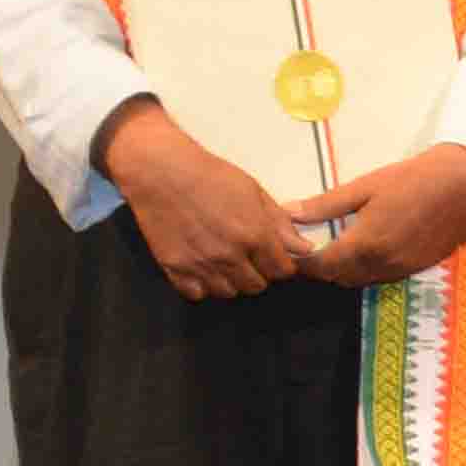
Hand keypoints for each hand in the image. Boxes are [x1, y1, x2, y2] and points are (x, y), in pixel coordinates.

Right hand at [100, 97, 308, 297]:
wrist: (161, 171)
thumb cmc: (208, 175)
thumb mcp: (253, 191)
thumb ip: (280, 224)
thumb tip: (304, 248)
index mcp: (254, 235)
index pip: (281, 270)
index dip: (281, 264)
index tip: (274, 257)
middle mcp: (229, 256)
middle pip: (256, 285)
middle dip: (258, 272)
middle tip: (249, 256)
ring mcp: (201, 265)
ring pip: (228, 292)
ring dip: (231, 280)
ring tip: (225, 259)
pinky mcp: (175, 268)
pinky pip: (197, 293)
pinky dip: (202, 285)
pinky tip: (203, 266)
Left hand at [285, 137, 465, 290]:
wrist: (462, 185)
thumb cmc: (411, 180)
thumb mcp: (364, 187)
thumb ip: (325, 205)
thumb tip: (289, 212)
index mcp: (364, 244)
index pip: (323, 266)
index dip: (305, 263)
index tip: (296, 252)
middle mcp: (382, 264)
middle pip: (340, 278)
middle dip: (324, 268)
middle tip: (316, 248)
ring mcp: (402, 269)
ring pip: (363, 281)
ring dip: (347, 270)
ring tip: (341, 248)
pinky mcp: (418, 268)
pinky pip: (384, 277)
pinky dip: (370, 269)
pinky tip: (371, 248)